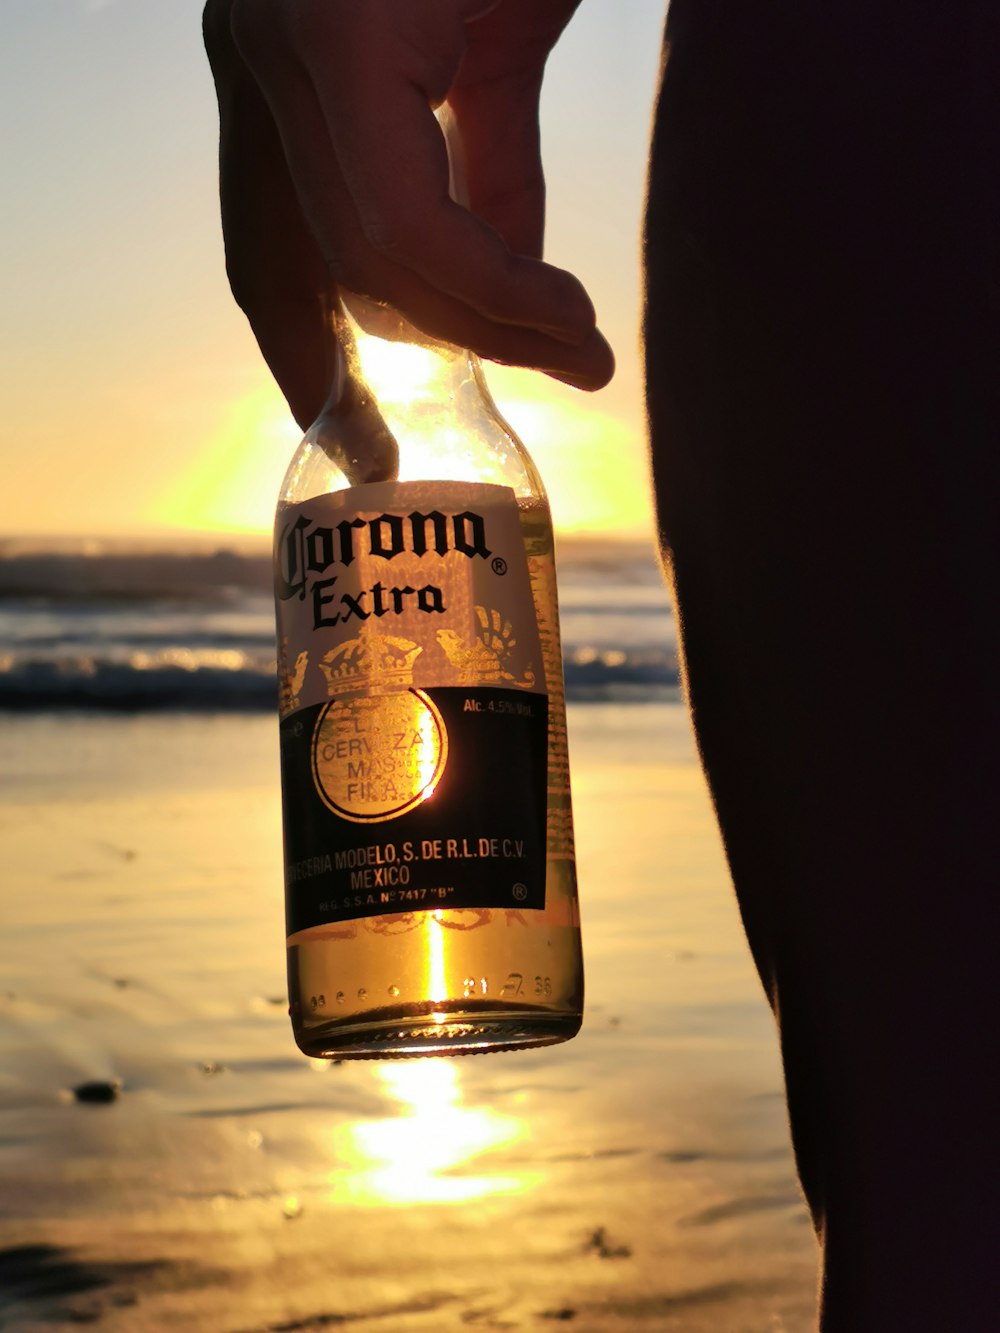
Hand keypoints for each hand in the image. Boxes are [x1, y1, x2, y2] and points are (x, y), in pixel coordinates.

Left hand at [204, 0, 614, 428]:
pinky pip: (407, 221)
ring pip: (358, 257)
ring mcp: (283, 42)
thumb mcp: (500, 59)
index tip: (353, 434)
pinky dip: (492, 284)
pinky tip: (558, 309)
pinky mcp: (339, 39)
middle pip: (281, 273)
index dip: (301, 355)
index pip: (263, 248)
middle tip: (424, 449)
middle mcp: (255, 50)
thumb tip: (506, 296)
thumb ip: (490, 175)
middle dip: (362, 381)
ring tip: (571, 353)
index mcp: (279, 60)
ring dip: (476, 328)